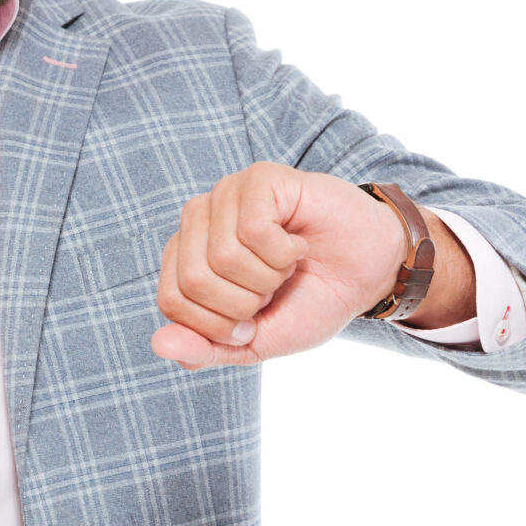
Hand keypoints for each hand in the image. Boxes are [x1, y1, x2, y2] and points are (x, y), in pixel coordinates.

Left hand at [150, 162, 433, 368]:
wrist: (368, 274)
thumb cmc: (309, 301)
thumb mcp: (255, 342)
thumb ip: (206, 347)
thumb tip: (157, 344)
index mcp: (185, 257)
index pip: (171, 302)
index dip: (219, 325)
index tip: (253, 317)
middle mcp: (197, 219)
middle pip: (193, 281)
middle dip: (244, 303)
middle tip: (273, 288)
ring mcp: (226, 194)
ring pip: (223, 256)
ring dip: (268, 276)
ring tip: (286, 264)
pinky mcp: (259, 178)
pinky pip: (254, 230)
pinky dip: (283, 252)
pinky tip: (297, 243)